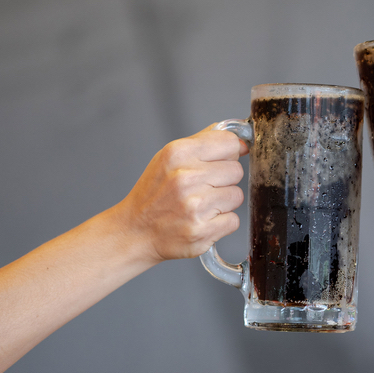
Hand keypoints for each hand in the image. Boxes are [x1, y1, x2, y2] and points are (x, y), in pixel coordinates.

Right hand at [111, 125, 247, 262]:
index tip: (222, 161)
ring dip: (224, 203)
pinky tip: (202, 221)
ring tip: (200, 206)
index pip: (229, 143)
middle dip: (224, 180)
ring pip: (237, 196)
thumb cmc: (153, 195)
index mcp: (178, 154)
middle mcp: (186, 178)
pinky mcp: (202, 231)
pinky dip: (221, 224)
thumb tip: (238, 140)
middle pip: (236, 171)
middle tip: (203, 189)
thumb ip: (202, 143)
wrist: (134, 232)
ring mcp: (194, 206)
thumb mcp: (168, 158)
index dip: (229, 154)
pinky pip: (233, 221)